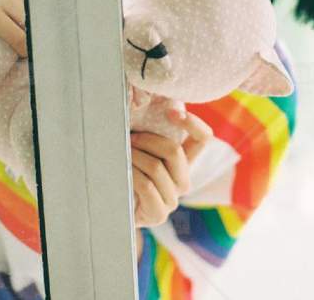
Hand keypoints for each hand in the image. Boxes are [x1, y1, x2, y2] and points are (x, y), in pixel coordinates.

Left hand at [130, 109, 212, 227]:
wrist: (110, 205)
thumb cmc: (125, 168)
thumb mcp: (140, 145)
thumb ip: (148, 126)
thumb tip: (140, 98)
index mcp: (185, 161)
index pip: (203, 138)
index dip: (192, 122)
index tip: (171, 111)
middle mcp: (183, 180)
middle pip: (174, 151)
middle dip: (147, 140)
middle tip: (128, 137)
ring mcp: (172, 199)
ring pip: (157, 167)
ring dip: (134, 156)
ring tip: (121, 154)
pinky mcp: (159, 214)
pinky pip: (147, 185)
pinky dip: (131, 173)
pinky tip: (121, 171)